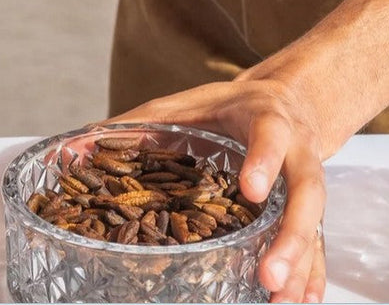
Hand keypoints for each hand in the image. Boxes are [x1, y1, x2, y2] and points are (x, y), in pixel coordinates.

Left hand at [100, 73, 347, 302]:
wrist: (288, 102)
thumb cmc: (225, 109)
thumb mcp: (183, 105)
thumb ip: (134, 126)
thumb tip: (71, 151)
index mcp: (266, 118)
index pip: (270, 134)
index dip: (263, 160)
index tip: (250, 190)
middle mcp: (296, 153)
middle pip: (307, 192)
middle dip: (291, 234)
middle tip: (268, 275)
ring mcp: (305, 185)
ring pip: (314, 226)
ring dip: (302, 267)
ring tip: (280, 302)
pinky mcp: (307, 210)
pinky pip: (317, 245)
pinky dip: (311, 275)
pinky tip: (300, 302)